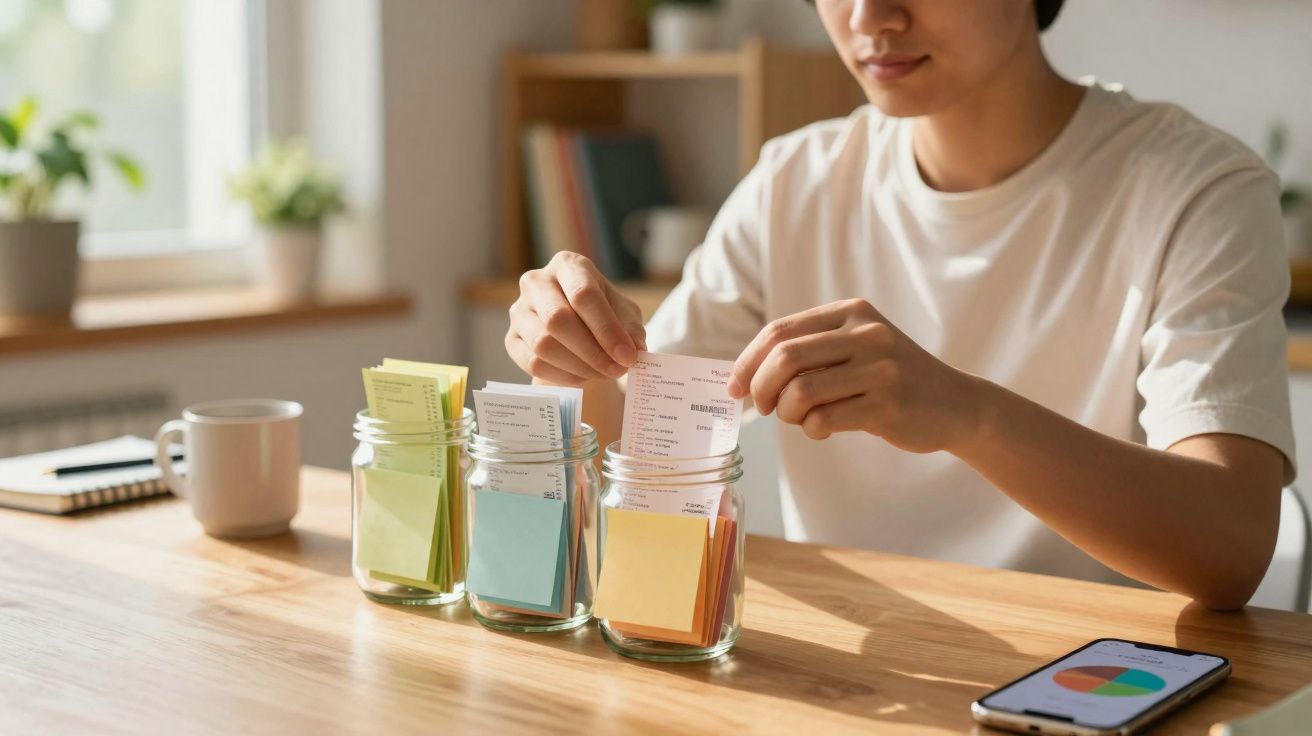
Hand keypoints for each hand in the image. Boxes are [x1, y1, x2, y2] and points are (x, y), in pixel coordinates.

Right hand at [507, 252, 646, 385]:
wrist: (577, 326)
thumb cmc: (603, 313)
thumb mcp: (624, 314)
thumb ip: (631, 330)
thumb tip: (634, 351)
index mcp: (568, 265)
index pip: (583, 294)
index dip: (607, 329)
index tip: (627, 356)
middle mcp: (537, 282)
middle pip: (557, 319)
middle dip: (592, 352)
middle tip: (616, 370)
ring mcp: (519, 310)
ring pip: (543, 344)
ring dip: (579, 366)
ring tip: (602, 374)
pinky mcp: (511, 339)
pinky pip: (533, 363)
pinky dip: (563, 376)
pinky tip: (583, 376)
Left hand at [727, 299, 981, 452]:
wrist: (956, 404)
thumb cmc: (892, 379)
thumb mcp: (857, 347)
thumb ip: (811, 352)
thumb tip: (746, 375)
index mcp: (851, 312)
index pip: (780, 331)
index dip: (748, 361)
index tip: (735, 387)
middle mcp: (866, 333)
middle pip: (784, 357)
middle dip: (761, 388)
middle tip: (763, 408)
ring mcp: (879, 368)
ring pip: (801, 391)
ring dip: (788, 413)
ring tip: (800, 419)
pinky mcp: (887, 404)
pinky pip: (825, 419)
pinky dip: (812, 430)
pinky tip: (823, 430)